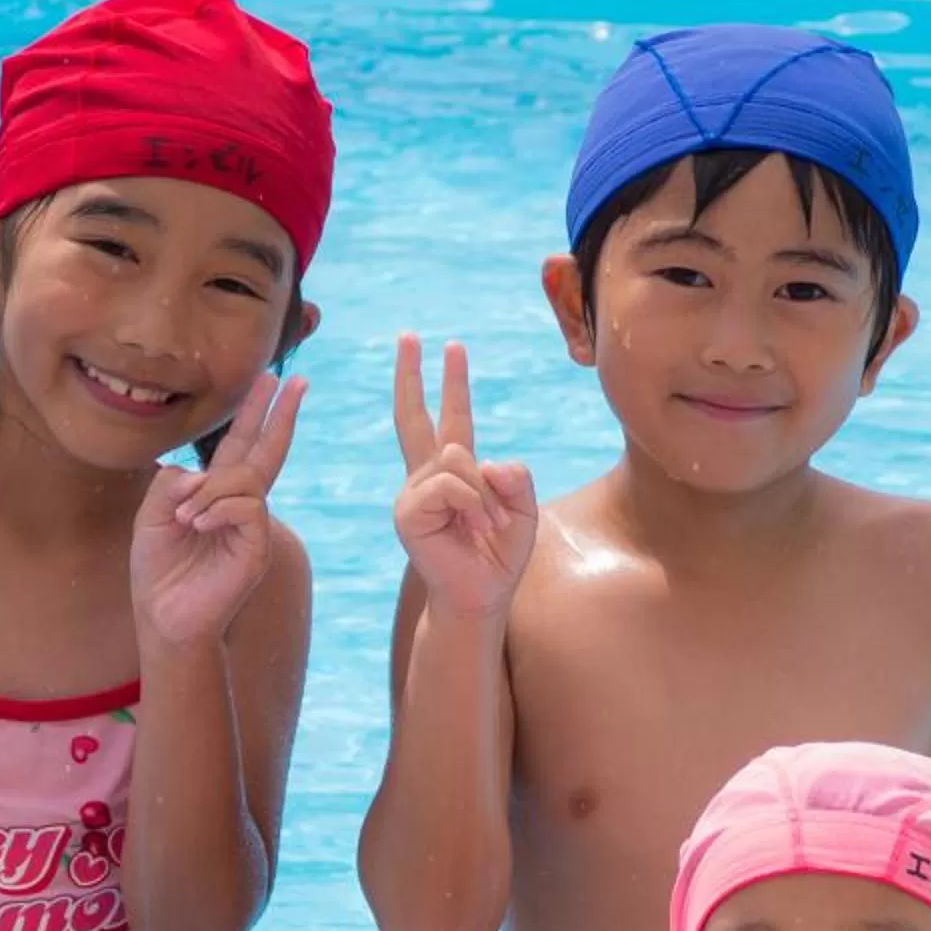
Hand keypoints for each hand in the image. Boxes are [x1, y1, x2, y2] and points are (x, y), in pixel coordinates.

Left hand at [130, 372, 303, 651]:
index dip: (256, 413)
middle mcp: (241, 506)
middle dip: (279, 413)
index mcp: (217, 494)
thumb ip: (172, 483)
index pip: (242, 446)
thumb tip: (202, 475)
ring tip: (188, 520)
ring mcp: (252, 527)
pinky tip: (198, 526)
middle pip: (266, 450)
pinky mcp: (256, 548)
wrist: (163, 615)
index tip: (271, 380)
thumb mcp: (152, 513)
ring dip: (210, 492)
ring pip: (245, 478)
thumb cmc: (158, 568)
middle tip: (299, 380)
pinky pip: (247, 506)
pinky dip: (217, 509)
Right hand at [391, 336, 537, 622]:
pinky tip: (470, 528)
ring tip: (484, 527)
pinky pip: (450, 484)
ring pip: (457, 458)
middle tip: (407, 334)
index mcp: (454, 474)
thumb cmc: (499, 557)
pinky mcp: (407, 512)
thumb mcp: (524, 510)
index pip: (451, 419)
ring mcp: (413, 493)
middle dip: (413, 374)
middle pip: (416, 417)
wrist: (480, 596)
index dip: (451, 383)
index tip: (449, 346)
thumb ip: (515, 477)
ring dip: (483, 495)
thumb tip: (481, 461)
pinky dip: (471, 504)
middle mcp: (427, 477)